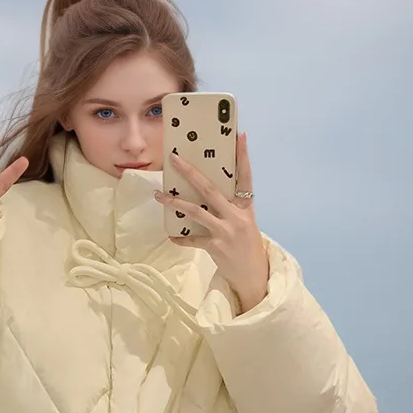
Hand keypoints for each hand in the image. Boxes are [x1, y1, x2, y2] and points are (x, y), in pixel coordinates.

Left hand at [154, 131, 268, 311]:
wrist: (254, 276)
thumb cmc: (247, 247)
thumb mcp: (245, 223)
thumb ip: (231, 208)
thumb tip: (208, 192)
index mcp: (246, 208)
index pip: (246, 177)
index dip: (243, 157)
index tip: (239, 136)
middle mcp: (237, 217)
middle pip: (211, 189)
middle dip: (191, 172)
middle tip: (175, 159)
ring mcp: (226, 231)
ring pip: (196, 211)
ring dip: (175, 202)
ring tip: (159, 195)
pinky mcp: (215, 246)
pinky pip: (192, 240)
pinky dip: (180, 238)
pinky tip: (171, 236)